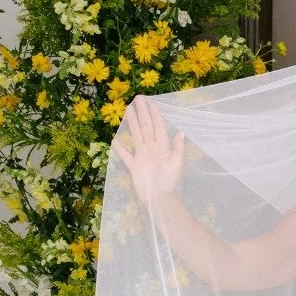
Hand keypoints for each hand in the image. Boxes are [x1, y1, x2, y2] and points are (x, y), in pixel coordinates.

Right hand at [112, 94, 184, 208]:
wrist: (159, 198)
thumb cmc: (170, 181)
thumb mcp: (177, 164)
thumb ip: (178, 148)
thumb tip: (180, 132)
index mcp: (162, 147)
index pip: (158, 127)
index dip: (155, 115)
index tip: (151, 102)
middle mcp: (152, 148)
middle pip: (146, 127)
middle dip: (142, 113)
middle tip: (138, 98)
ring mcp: (142, 156)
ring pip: (136, 135)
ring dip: (132, 122)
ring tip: (128, 110)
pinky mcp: (134, 166)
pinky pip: (126, 155)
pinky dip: (120, 149)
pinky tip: (115, 140)